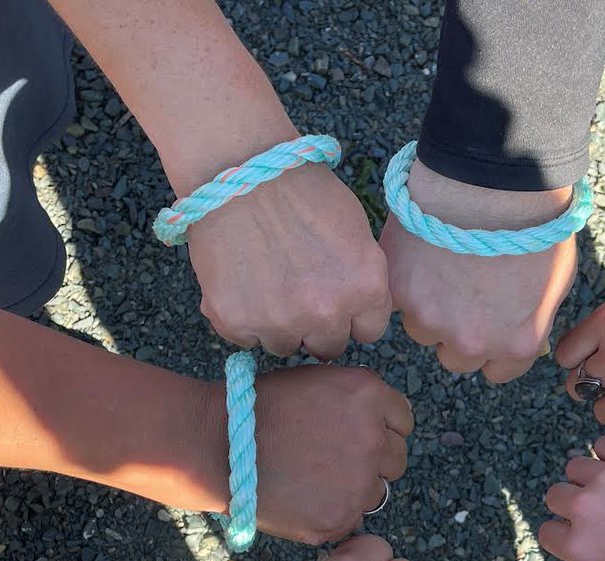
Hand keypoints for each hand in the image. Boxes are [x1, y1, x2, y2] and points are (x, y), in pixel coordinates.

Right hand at [188, 164, 391, 357]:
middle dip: (316, 325)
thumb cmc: (301, 190)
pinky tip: (240, 284)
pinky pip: (245, 339)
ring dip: (278, 325)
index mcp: (366, 288)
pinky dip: (241, 319)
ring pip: (285, 346)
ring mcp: (280, 320)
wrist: (241, 170)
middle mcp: (327, 311)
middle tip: (297, 292)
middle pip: (328, 346)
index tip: (335, 300)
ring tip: (265, 283)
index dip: (351, 316)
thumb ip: (361, 277)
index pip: (368, 332)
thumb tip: (358, 310)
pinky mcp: (236, 320)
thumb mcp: (356, 231)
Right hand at [204, 364, 412, 543]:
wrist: (217, 446)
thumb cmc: (258, 409)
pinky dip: (333, 514)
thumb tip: (382, 421)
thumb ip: (357, 401)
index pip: (402, 420)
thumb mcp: (317, 382)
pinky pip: (353, 519)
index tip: (357, 437)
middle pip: (397, 458)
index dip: (381, 430)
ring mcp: (360, 480)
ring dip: (355, 489)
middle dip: (373, 462)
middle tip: (332, 462)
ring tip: (313, 481)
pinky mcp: (341, 516)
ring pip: (378, 492)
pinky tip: (303, 499)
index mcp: (368, 394)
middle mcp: (373, 436)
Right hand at [380, 158, 576, 382]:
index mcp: (514, 345)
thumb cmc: (536, 224)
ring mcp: (429, 317)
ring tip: (442, 264)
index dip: (494, 343)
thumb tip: (516, 332)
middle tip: (463, 292)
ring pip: (421, 328)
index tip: (492, 321)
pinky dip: (406, 279)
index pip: (497, 373)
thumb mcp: (555, 284)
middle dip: (458, 331)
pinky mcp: (398, 288)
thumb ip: (531, 320)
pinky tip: (423, 251)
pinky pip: (396, 298)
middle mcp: (470, 341)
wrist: (495, 180)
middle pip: (455, 357)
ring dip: (428, 306)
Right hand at [539, 436, 604, 560]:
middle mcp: (584, 510)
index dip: (565, 531)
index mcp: (581, 547)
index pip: (547, 531)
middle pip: (556, 495)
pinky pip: (603, 444)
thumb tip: (575, 558)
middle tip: (603, 507)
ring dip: (591, 476)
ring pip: (576, 466)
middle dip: (574, 501)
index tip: (584, 530)